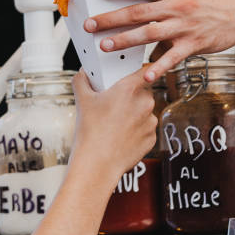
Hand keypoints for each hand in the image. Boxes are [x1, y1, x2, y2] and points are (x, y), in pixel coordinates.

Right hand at [70, 68, 156, 184]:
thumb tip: (83, 74)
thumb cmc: (90, 132)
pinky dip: (136, 131)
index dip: (139, 72)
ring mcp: (151, 121)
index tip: (132, 75)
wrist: (97, 163)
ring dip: (134, 114)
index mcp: (130, 88)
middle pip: (144, 91)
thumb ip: (82, 80)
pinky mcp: (152, 138)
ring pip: (145, 111)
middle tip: (115, 102)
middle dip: (132, 95)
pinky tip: (121, 136)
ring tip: (115, 123)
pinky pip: (145, 129)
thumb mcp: (82, 100)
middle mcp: (145, 103)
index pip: (145, 70)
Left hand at [84, 0, 234, 80]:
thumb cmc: (212, 1)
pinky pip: (171, 58)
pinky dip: (157, 68)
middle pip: (138, 11)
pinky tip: (144, 76)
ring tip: (105, 46)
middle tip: (91, 25)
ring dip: (124, 40)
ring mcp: (185, 26)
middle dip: (111, 18)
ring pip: (149, 33)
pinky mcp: (193, 44)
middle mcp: (177, 6)